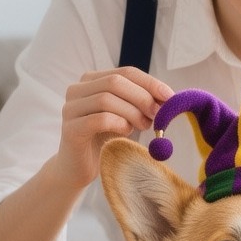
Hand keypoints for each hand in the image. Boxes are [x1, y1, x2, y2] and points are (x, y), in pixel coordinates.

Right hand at [52, 67, 172, 188]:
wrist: (79, 168)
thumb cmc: (106, 140)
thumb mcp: (127, 116)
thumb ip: (142, 103)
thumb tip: (169, 97)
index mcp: (92, 80)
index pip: (126, 72)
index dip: (150, 83)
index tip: (170, 97)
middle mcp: (77, 90)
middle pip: (115, 82)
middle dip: (143, 97)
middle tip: (159, 114)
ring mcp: (70, 108)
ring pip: (106, 99)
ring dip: (132, 113)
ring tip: (144, 126)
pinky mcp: (70, 128)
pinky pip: (99, 119)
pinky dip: (118, 124)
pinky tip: (126, 132)